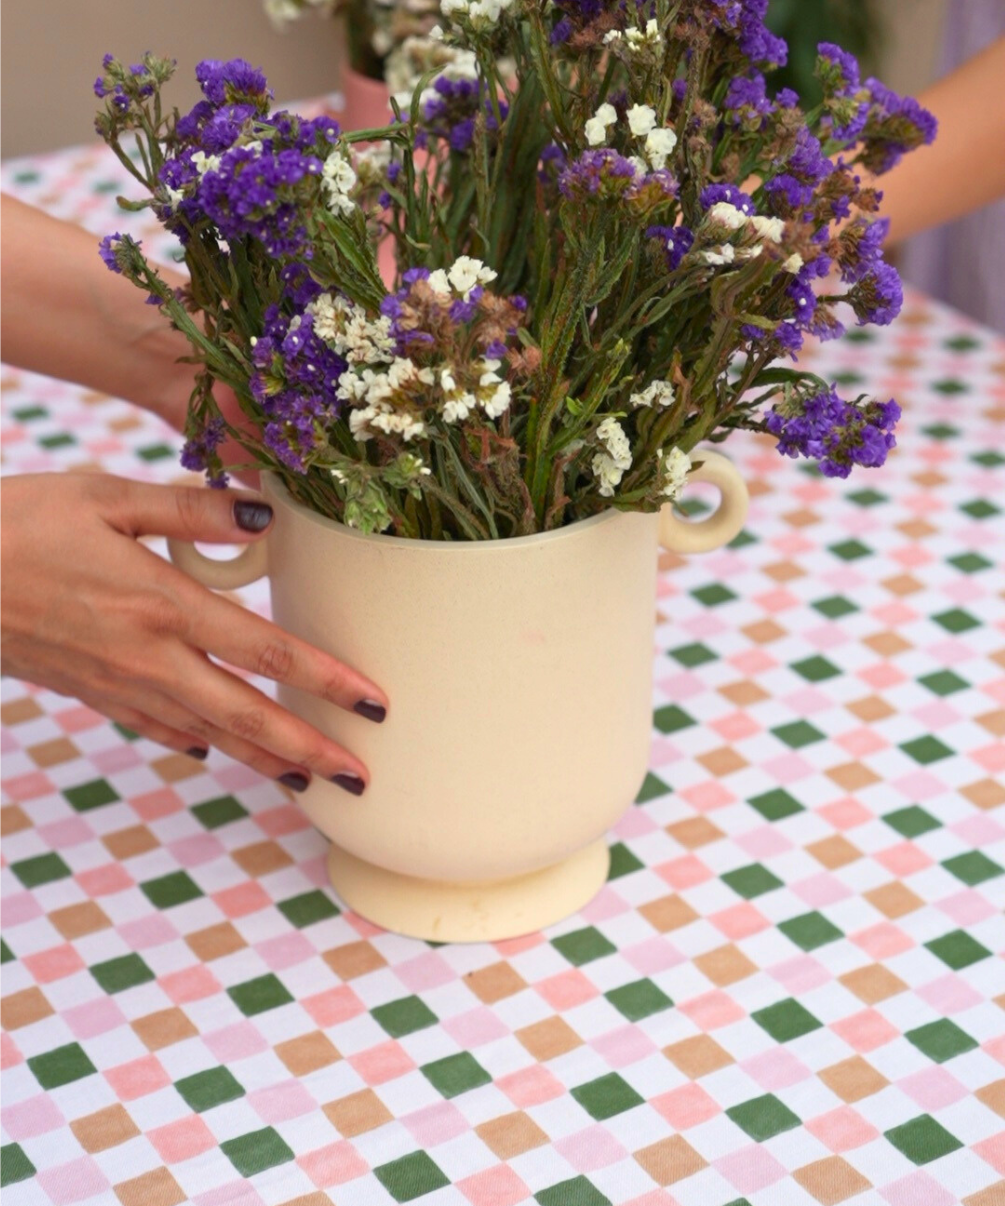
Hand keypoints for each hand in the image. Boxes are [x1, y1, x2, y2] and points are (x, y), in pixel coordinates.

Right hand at [0, 473, 387, 794]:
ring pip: (208, 734)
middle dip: (310, 747)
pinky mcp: (90, 694)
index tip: (374, 703)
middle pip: (246, 715)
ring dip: (264, 759)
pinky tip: (218, 752)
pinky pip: (157, 728)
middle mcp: (147, 656)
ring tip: (310, 781)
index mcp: (160, 603)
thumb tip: (266, 515)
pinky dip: (197, 744)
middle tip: (360, 775)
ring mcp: (118, 684)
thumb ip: (190, 508)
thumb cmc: (17, 523)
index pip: (264, 651)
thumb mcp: (105, 496)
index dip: (325, 680)